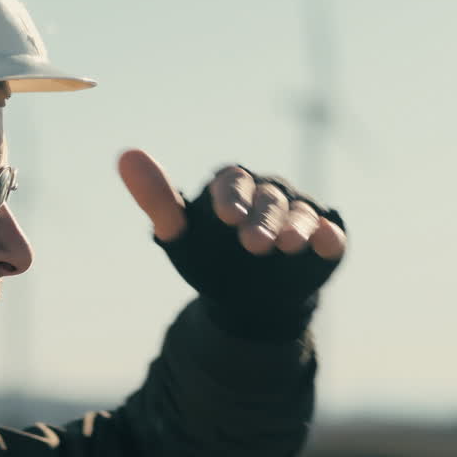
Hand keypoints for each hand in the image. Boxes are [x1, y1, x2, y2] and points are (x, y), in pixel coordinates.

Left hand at [118, 149, 345, 259]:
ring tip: (287, 245)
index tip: (225, 217)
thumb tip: (126, 154)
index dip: (230, 196)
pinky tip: (324, 241)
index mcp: (232, 187)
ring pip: (300, 213)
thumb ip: (157, 198)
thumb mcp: (178, 235)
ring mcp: (299, 214)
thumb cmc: (208, 259)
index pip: (232, 181)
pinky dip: (328, 236)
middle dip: (262, 219)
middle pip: (268, 198)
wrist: (246, 301)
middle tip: (253, 244)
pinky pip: (330, 234)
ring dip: (295, 226)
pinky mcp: (324, 239)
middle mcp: (268, 193)